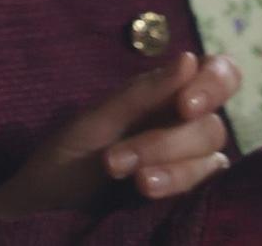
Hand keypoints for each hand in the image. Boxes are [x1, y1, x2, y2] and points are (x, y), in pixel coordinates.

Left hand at [0, 52, 240, 220]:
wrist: (46, 202)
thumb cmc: (67, 155)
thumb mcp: (97, 120)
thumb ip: (144, 93)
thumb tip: (189, 60)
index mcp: (160, 93)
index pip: (215, 74)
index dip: (212, 84)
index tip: (185, 104)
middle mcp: (180, 122)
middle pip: (209, 124)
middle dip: (167, 140)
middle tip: (118, 157)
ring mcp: (187, 158)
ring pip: (210, 153)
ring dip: (165, 161)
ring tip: (117, 169)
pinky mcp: (188, 189)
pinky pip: (206, 182)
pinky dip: (175, 181)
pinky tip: (144, 186)